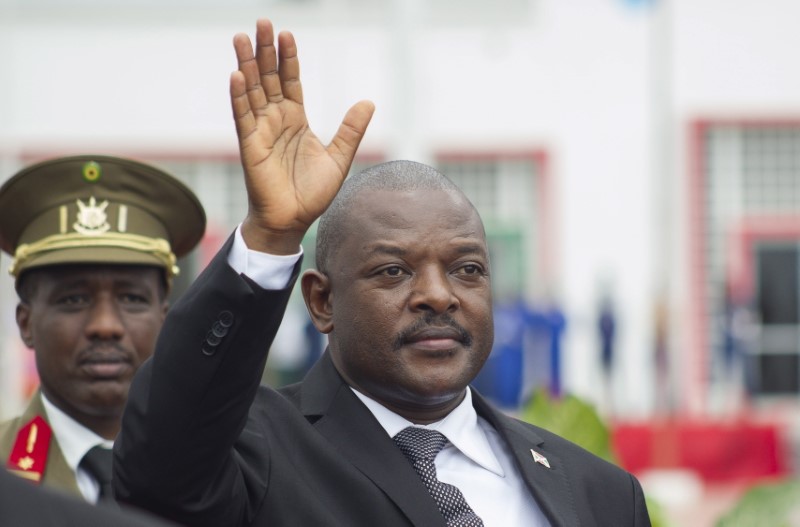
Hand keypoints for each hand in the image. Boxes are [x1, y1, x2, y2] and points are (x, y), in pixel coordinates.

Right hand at [230, 19, 374, 253]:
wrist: (294, 220)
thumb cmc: (312, 194)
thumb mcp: (339, 158)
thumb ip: (351, 129)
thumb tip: (369, 102)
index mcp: (296, 120)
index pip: (291, 81)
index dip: (288, 58)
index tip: (286, 33)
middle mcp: (276, 121)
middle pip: (269, 78)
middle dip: (265, 51)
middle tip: (261, 22)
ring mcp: (261, 131)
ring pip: (252, 91)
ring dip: (246, 64)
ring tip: (240, 37)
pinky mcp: (250, 146)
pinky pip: (243, 117)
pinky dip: (239, 96)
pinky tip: (237, 75)